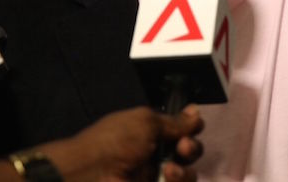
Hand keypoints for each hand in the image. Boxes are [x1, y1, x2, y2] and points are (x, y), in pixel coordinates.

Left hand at [42, 105, 203, 181]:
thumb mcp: (145, 123)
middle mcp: (155, 154)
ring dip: (184, 172)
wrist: (90, 175)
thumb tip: (196, 112)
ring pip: (187, 175)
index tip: (194, 126)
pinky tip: (168, 177)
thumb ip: (174, 122)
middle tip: (183, 148)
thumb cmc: (116, 141)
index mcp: (150, 132)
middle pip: (189, 153)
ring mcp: (155, 177)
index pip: (181, 130)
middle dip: (191, 148)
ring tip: (170, 170)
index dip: (191, 128)